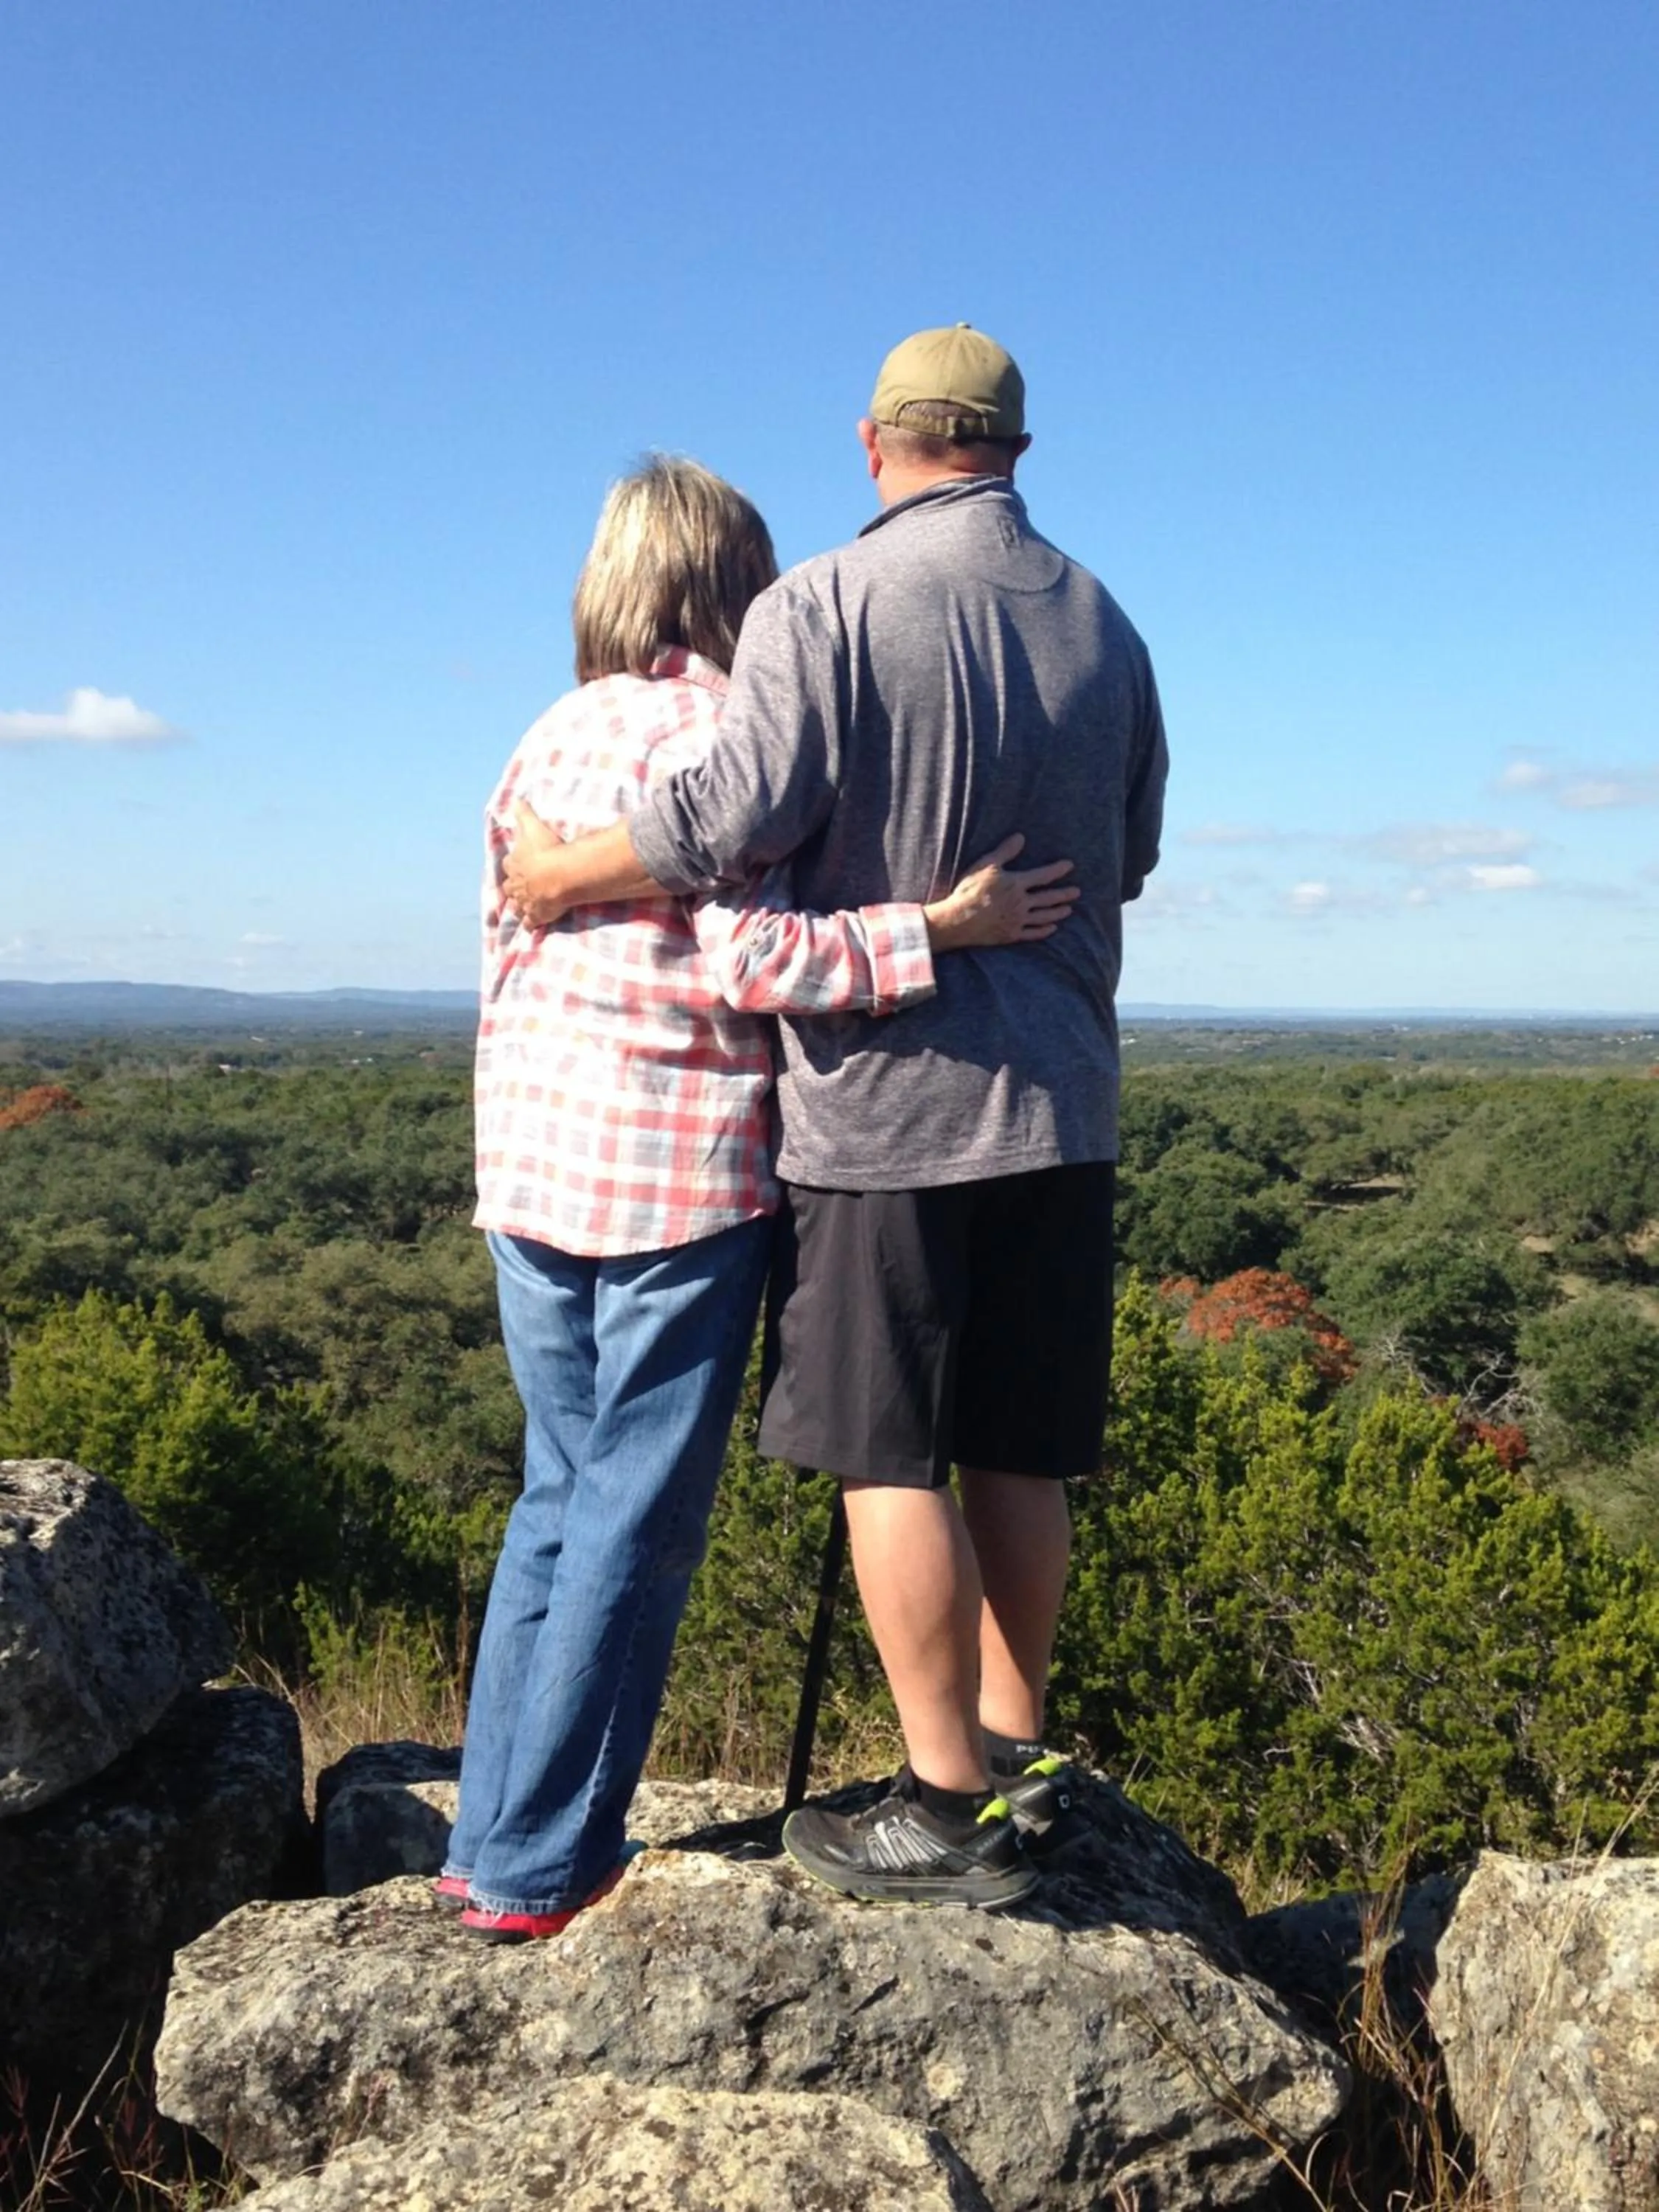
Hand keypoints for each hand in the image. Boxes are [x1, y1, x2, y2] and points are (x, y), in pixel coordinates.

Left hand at [501, 800, 570, 927]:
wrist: (559, 875)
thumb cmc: (546, 850)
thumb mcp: (533, 826)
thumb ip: (524, 813)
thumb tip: (516, 799)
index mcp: (514, 863)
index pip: (509, 863)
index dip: (513, 863)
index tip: (516, 863)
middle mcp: (516, 884)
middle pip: (509, 887)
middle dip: (513, 887)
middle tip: (518, 887)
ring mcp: (526, 901)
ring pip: (517, 906)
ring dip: (518, 906)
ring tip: (521, 907)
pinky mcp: (537, 915)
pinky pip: (529, 923)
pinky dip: (529, 924)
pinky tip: (530, 926)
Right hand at [923, 834, 1079, 951]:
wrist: (959, 920)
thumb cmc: (970, 890)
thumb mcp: (986, 865)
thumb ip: (1005, 852)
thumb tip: (1020, 837)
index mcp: (1016, 884)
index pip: (1043, 876)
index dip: (1058, 870)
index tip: (1070, 866)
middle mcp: (1021, 903)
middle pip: (1048, 898)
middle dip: (1064, 894)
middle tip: (1076, 892)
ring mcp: (1018, 920)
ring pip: (1043, 916)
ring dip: (1057, 912)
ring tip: (1068, 910)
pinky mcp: (1011, 934)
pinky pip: (1032, 933)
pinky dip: (1044, 931)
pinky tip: (1051, 929)